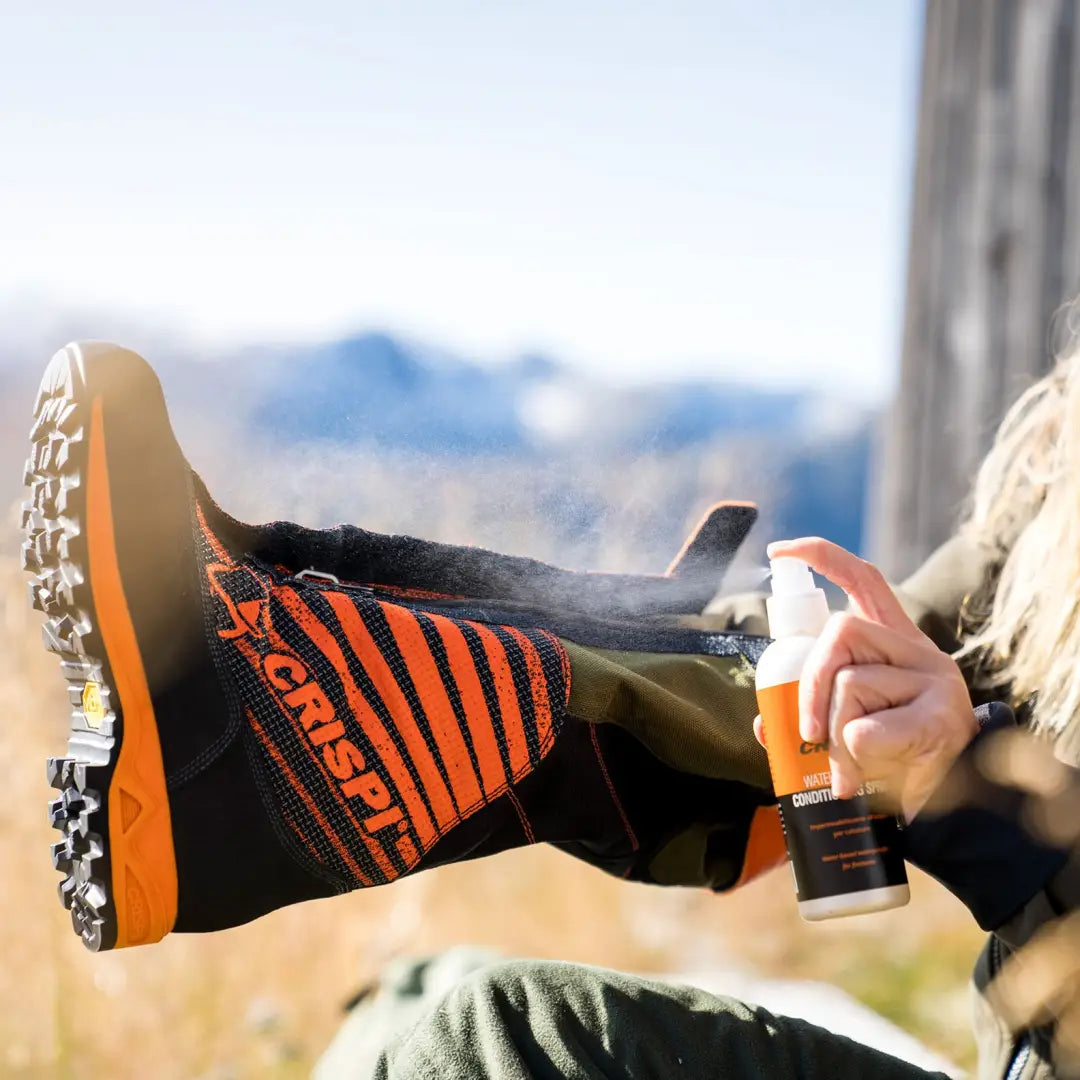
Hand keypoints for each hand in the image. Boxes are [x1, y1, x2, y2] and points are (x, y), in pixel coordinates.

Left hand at [754, 537, 977, 821]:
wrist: (955, 811)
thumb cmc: (895, 763)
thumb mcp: (851, 726)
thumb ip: (811, 712)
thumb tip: (763, 724)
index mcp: (896, 643)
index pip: (863, 580)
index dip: (820, 557)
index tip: (779, 551)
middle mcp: (918, 652)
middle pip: (840, 631)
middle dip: (808, 683)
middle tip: (806, 733)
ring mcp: (935, 682)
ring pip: (850, 684)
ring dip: (834, 734)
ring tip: (852, 768)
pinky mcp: (942, 718)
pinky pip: (867, 729)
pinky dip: (856, 755)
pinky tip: (880, 770)